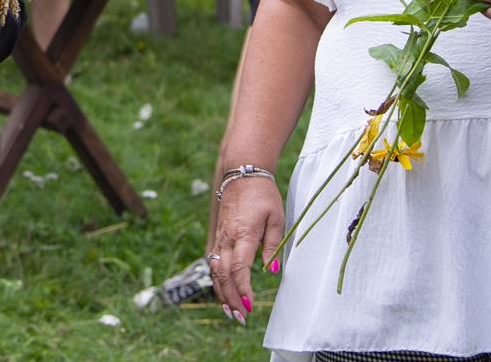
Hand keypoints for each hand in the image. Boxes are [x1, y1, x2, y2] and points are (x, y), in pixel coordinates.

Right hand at [209, 175, 283, 324]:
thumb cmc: (263, 195)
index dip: (243, 289)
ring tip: (230, 312)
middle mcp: (227, 238)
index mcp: (243, 234)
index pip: (239, 268)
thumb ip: (272, 246)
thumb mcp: (276, 218)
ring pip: (215, 270)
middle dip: (231, 297)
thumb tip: (273, 271)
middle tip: (241, 317)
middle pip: (223, 274)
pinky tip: (223, 292)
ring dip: (222, 292)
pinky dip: (217, 280)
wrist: (241, 174)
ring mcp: (220, 237)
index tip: (250, 305)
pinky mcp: (219, 236)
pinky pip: (214, 262)